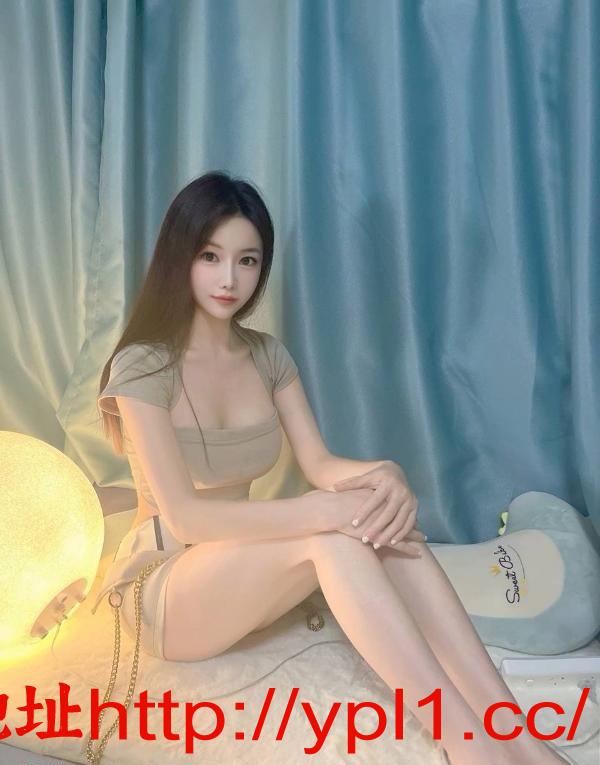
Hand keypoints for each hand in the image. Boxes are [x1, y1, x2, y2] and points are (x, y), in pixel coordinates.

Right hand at [304, 487, 424, 556]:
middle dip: (413, 522)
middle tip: (421, 526)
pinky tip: (418, 553)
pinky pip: (400, 544)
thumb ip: (355, 491)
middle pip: (403, 516)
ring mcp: (385, 523)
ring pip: (404, 530)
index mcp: (381, 498)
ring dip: (415, 536)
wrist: (334, 509)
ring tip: (423, 539)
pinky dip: (409, 549)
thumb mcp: (350, 492)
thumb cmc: (338, 501)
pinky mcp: (382, 536)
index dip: (405, 510)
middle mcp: (386, 510)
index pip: (396, 505)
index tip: (412, 514)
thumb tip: (348, 491)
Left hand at [332, 461, 423, 549]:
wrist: (396, 471)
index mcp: (387, 482)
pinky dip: (401, 534)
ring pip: (399, 521)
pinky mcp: (415, 506)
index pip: (374, 500)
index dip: (364, 512)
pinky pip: (409, 523)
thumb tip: (334, 487)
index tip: (354, 524)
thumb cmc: (377, 476)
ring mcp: (410, 499)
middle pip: (388, 513)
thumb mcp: (366, 477)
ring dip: (388, 534)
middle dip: (376, 528)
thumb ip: (351, 483)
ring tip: (376, 544)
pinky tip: (391, 543)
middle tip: (365, 539)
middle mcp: (400, 491)